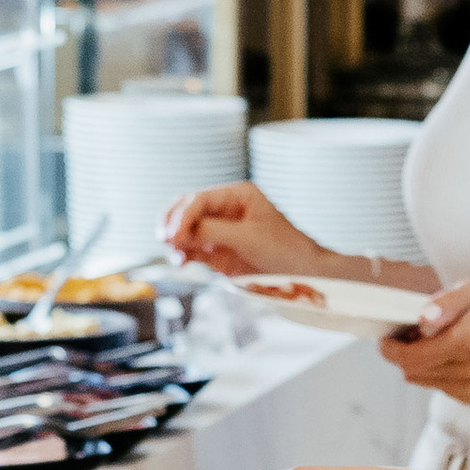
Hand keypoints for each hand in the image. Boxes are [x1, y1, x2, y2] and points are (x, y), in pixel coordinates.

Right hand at [161, 181, 332, 277]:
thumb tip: (181, 231)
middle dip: (174, 223)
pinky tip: (180, 260)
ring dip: (175, 240)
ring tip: (174, 253)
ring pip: (186, 229)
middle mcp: (225, 210)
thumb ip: (214, 231)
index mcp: (237, 195)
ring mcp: (220, 231)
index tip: (173, 234)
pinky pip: (192, 249)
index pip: (200, 199)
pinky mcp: (218, 253)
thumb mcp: (248, 237)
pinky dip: (182, 253)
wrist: (303, 274)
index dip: (183, 215)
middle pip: (187, 209)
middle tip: (166, 240)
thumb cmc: (285, 249)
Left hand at [382, 280, 469, 402]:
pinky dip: (437, 373)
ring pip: (426, 381)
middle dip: (404, 355)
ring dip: (420, 364)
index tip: (386, 339)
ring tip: (433, 341)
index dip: (392, 350)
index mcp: (468, 341)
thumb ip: (446, 304)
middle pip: (415, 372)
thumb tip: (422, 320)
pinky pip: (442, 388)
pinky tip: (449, 355)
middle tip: (406, 334)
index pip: (413, 358)